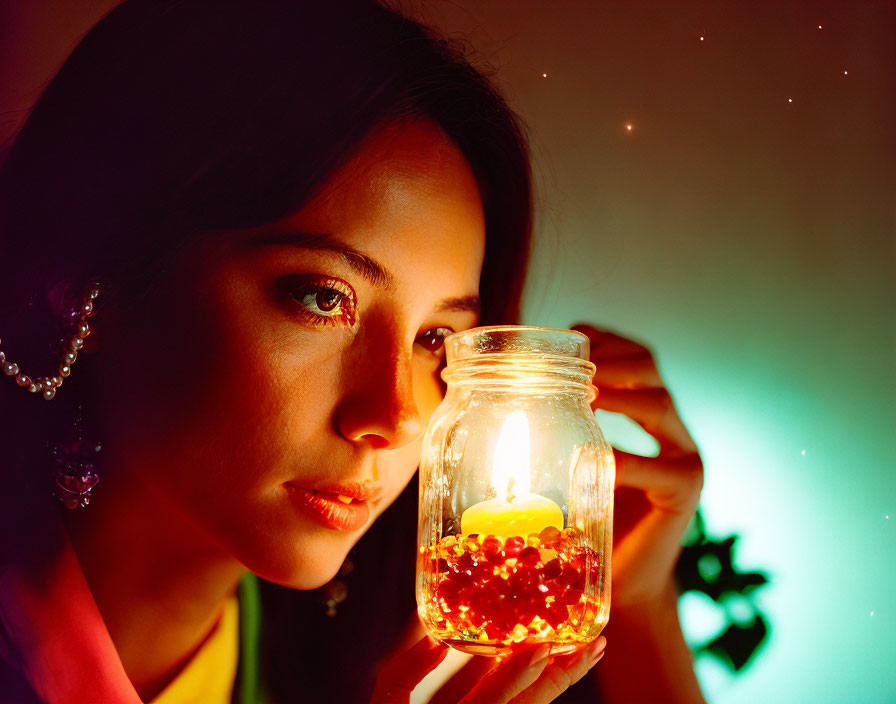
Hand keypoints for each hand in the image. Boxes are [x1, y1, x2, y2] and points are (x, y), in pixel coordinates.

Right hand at [371, 636, 607, 703]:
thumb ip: (405, 673)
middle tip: (594, 646)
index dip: (518, 672)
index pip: (494, 700)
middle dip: (563, 676)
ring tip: (586, 656)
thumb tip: (437, 640)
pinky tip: (554, 670)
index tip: (542, 644)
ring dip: (559, 684)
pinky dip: (537, 693)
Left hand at [572, 324, 703, 607]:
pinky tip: (600, 460)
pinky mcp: (684, 494)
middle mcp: (669, 428)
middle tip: (573, 369)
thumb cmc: (584, 520)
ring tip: (586, 400)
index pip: (633, 355)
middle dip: (609, 359)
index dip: (604, 340)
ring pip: (661, 403)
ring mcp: (684, 458)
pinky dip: (628, 460)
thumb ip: (556, 432)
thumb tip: (493, 394)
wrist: (623, 582)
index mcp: (645, 415)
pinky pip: (660, 467)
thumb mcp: (569, 466)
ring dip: (620, 395)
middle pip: (648, 366)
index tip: (568, 338)